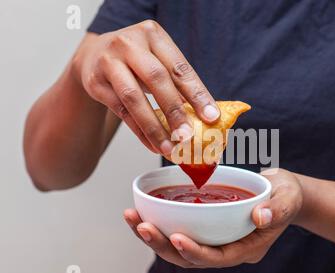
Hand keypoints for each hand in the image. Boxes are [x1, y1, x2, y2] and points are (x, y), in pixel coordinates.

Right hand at [73, 20, 220, 154]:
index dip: (197, 94)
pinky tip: (153, 145)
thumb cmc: (136, 60)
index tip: (211, 116)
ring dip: (154, 127)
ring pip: (134, 98)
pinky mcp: (95, 82)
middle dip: (174, 111)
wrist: (94, 55)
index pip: (179, 68)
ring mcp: (108, 61)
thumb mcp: (158, 59)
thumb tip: (205, 117)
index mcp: (153, 34)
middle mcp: (128, 43)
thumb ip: (178, 83)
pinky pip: (121, 112)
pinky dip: (139, 131)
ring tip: (169, 148)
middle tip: (187, 136)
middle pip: (156, 79)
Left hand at [124, 169, 302, 267]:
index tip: (175, 236)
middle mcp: (228, 250)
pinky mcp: (206, 228)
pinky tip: (142, 211)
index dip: (195, 251)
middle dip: (162, 244)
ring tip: (132, 217)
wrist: (282, 193)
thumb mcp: (288, 197)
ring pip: (179, 248)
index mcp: (247, 248)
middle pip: (190, 258)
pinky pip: (180, 231)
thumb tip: (261, 217)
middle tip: (141, 225)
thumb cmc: (285, 195)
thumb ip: (278, 208)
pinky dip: (160, 223)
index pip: (217, 258)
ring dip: (154, 236)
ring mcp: (215, 240)